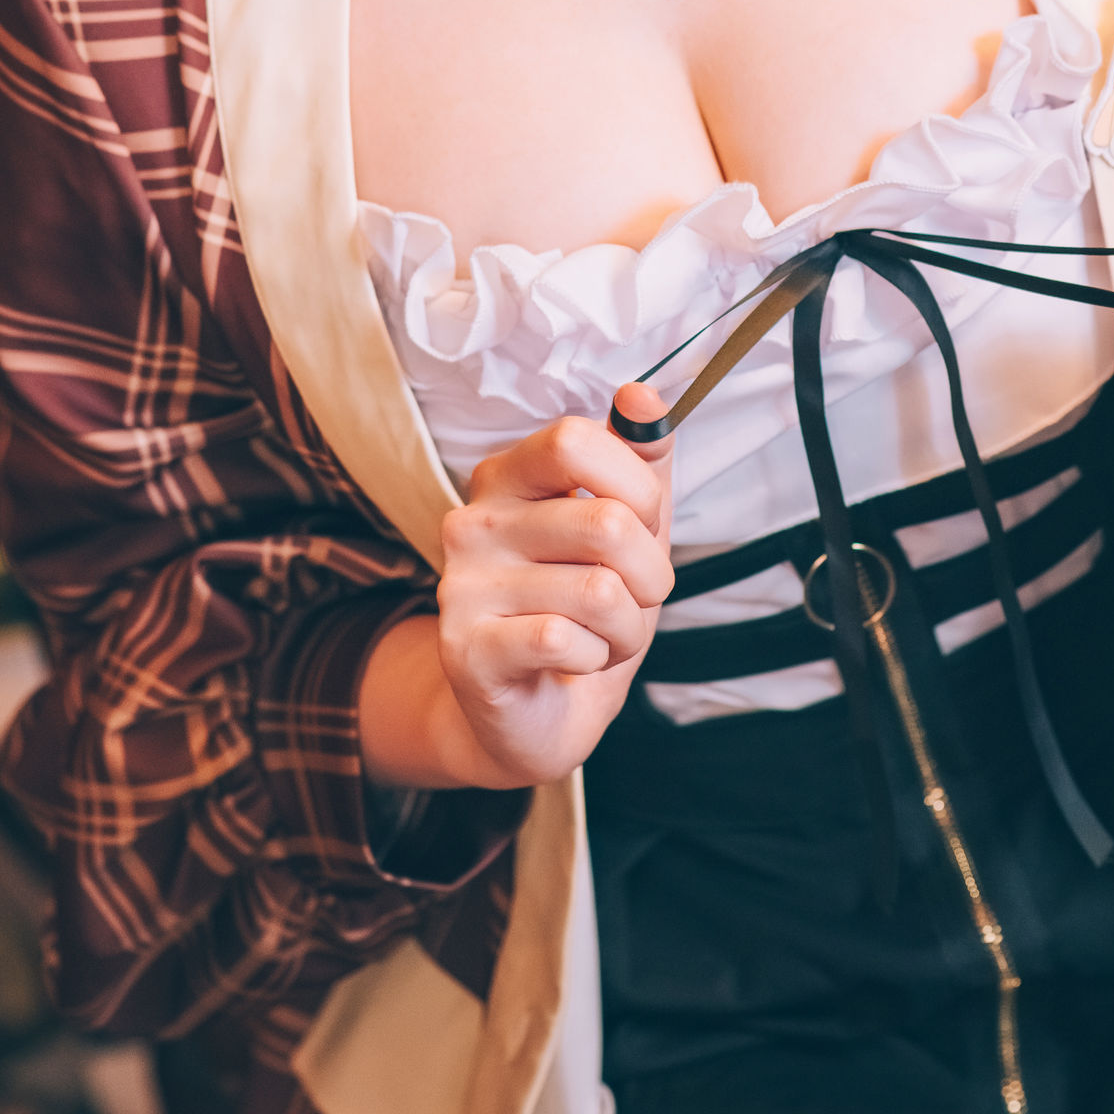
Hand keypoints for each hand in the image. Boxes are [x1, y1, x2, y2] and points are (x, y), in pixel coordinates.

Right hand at [361, 393, 674, 793]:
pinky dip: (593, 658)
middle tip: (632, 600)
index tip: (642, 524)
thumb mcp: (628, 529)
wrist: (533, 716)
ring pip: (600, 593)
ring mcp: (461, 585)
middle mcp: (473, 520)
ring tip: (601, 638)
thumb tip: (645, 397)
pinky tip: (571, 662)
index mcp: (507, 476)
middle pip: (606, 522)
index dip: (636, 486)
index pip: (576, 440)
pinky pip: (565, 639)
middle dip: (652, 576)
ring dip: (627, 629)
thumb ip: (641, 460)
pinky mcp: (465, 650)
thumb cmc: (584, 612)